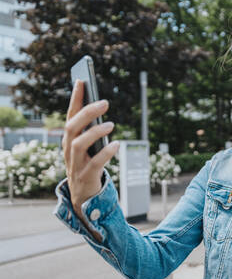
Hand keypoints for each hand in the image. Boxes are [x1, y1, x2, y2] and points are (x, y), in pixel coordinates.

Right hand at [62, 79, 118, 214]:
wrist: (83, 198)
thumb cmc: (88, 166)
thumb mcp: (89, 147)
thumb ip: (92, 131)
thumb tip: (102, 110)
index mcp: (69, 141)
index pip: (70, 116)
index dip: (75, 99)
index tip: (81, 80)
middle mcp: (68, 151)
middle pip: (72, 127)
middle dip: (87, 113)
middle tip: (105, 102)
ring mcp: (75, 165)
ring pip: (79, 144)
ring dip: (95, 132)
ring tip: (111, 124)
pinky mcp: (85, 177)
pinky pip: (94, 163)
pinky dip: (106, 153)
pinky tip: (117, 144)